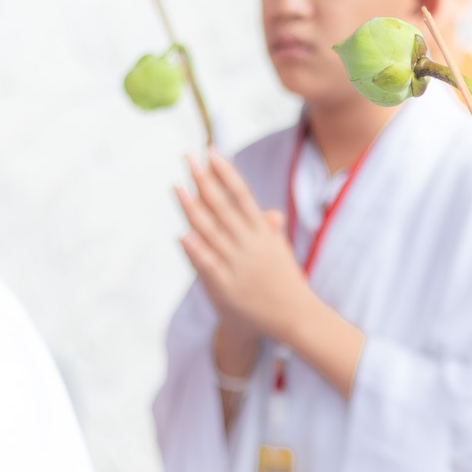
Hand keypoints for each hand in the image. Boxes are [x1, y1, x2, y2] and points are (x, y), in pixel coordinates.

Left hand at [176, 153, 310, 346]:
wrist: (294, 318)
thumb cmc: (284, 283)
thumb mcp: (281, 253)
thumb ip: (271, 231)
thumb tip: (271, 213)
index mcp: (264, 234)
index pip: (242, 196)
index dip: (226, 173)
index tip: (211, 152)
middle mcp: (250, 246)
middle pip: (222, 207)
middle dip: (203, 181)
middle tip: (188, 158)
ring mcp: (238, 266)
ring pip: (211, 232)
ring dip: (193, 209)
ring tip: (177, 187)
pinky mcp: (227, 287)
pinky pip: (208, 266)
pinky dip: (196, 251)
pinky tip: (183, 235)